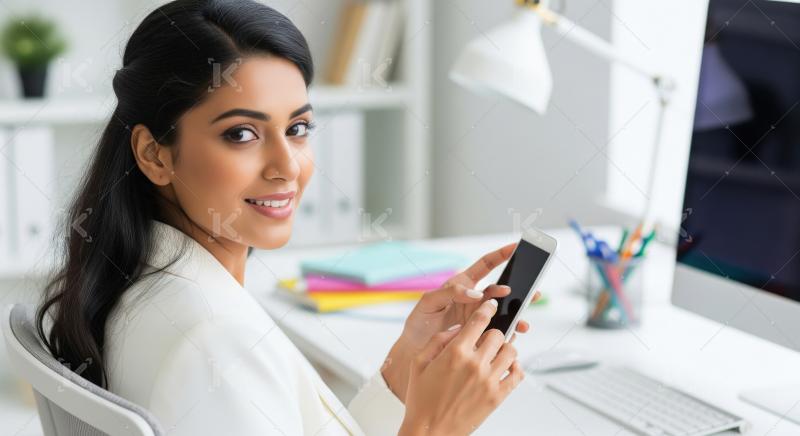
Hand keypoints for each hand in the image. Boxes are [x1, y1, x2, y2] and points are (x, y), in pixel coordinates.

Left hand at [382, 243, 539, 402]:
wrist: (415, 351)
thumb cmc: (419, 324)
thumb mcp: (429, 302)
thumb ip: (450, 293)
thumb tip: (476, 294)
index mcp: (462, 285)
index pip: (485, 266)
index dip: (500, 255)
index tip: (516, 247)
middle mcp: (474, 300)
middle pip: (501, 290)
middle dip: (519, 289)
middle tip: (533, 290)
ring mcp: (478, 318)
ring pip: (503, 312)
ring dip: (517, 313)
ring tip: (524, 318)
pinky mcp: (479, 334)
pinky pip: (497, 331)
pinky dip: (508, 332)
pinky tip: (514, 333)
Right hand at [398, 299, 524, 434]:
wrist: (430, 432)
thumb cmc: (421, 400)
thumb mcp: (419, 363)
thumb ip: (438, 340)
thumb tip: (457, 328)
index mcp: (455, 353)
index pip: (480, 320)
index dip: (487, 308)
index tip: (491, 305)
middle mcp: (475, 364)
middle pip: (498, 333)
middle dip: (492, 332)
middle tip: (486, 337)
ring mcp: (489, 381)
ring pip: (511, 350)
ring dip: (505, 348)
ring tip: (495, 352)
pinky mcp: (498, 396)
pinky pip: (518, 374)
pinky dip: (515, 367)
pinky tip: (505, 367)